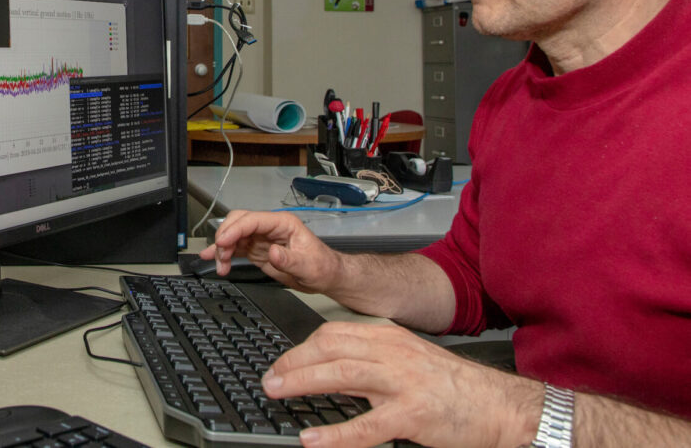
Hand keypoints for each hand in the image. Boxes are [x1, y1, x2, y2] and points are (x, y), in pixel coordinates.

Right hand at [199, 210, 342, 292]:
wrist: (326, 277)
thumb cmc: (322, 266)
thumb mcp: (309, 266)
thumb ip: (290, 259)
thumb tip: (273, 252)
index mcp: (283, 224)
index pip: (253, 220)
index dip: (235, 229)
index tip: (223, 241)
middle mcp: (270, 228)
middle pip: (238, 222)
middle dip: (225, 236)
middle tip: (221, 254)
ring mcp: (262, 239)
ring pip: (233, 235)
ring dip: (222, 248)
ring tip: (219, 264)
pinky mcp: (257, 251)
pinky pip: (236, 248)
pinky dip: (224, 254)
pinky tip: (213, 259)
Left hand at [262, 321, 540, 447]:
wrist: (501, 407)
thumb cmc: (456, 389)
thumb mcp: (410, 361)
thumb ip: (375, 360)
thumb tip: (332, 369)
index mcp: (390, 339)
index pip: (333, 333)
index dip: (301, 348)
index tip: (282, 363)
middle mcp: (394, 353)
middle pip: (330, 348)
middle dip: (293, 362)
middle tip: (269, 379)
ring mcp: (404, 382)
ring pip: (342, 375)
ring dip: (302, 382)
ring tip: (277, 393)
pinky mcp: (414, 415)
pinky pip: (366, 425)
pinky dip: (335, 434)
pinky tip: (313, 440)